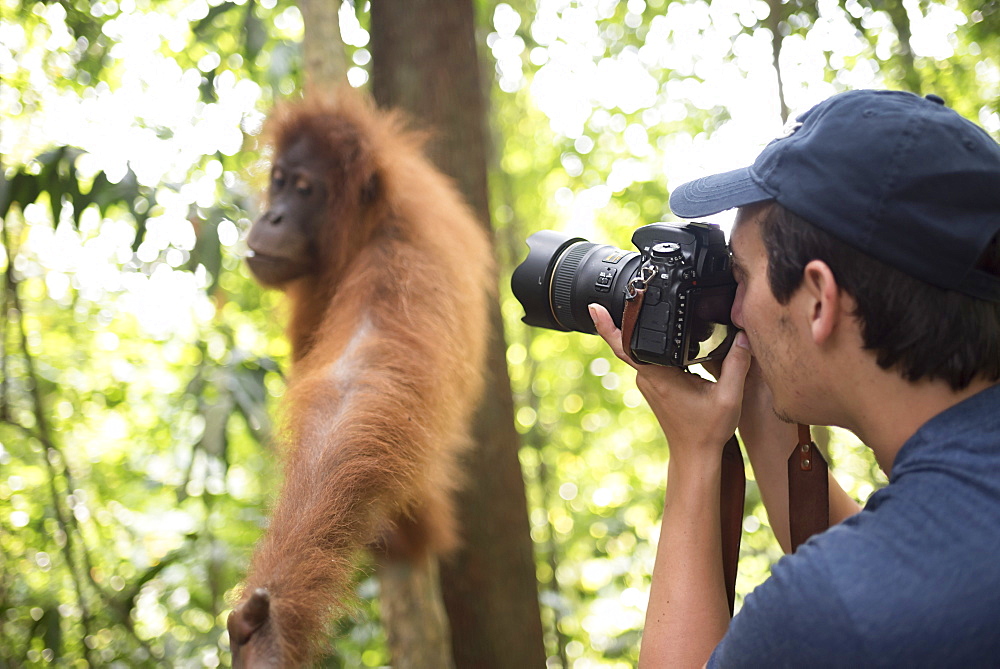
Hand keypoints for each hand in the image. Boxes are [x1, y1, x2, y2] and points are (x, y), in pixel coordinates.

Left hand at [589, 304, 751, 468]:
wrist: (695, 455)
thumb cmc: (707, 431)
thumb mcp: (729, 397)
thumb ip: (737, 364)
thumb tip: (744, 335)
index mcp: (659, 376)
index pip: (625, 347)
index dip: (608, 327)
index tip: (595, 308)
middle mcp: (648, 377)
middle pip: (630, 342)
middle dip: (627, 317)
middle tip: (629, 292)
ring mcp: (648, 382)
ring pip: (640, 350)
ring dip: (641, 330)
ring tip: (644, 303)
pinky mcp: (654, 385)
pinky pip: (648, 358)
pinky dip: (652, 344)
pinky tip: (664, 332)